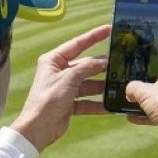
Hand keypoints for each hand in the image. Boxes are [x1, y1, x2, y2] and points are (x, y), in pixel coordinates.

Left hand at [10, 25, 109, 151]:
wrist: (38, 128)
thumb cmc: (47, 99)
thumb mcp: (68, 79)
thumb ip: (87, 68)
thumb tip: (103, 61)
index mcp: (53, 60)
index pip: (77, 44)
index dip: (94, 36)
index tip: (109, 29)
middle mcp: (59, 72)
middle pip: (85, 65)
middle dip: (101, 66)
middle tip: (119, 62)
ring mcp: (65, 89)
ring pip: (88, 84)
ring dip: (101, 86)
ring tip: (118, 84)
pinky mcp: (69, 104)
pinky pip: (87, 102)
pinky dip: (97, 104)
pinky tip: (110, 105)